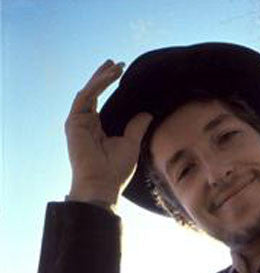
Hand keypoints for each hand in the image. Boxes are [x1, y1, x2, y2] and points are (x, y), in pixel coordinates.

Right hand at [65, 60, 151, 204]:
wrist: (102, 185)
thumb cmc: (115, 171)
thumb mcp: (131, 144)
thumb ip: (136, 128)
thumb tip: (147, 114)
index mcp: (95, 128)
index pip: (100, 100)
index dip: (108, 84)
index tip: (121, 72)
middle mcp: (84, 123)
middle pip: (92, 92)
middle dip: (103, 76)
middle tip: (117, 62)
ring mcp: (78, 122)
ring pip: (89, 91)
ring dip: (102, 77)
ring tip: (117, 65)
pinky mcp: (74, 122)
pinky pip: (86, 96)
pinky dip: (98, 84)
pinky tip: (110, 76)